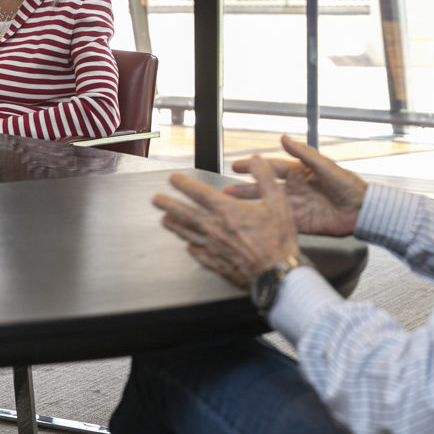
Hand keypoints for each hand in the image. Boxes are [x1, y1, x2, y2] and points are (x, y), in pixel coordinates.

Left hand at [152, 156, 299, 288]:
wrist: (277, 273)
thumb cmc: (278, 240)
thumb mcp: (278, 201)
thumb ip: (265, 177)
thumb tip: (257, 161)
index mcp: (227, 211)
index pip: (198, 193)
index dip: (183, 184)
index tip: (173, 179)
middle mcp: (215, 229)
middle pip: (184, 214)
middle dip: (168, 204)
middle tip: (156, 199)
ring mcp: (213, 248)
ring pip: (187, 234)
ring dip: (174, 226)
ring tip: (164, 221)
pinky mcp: (217, 264)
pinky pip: (199, 254)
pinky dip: (191, 249)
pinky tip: (189, 248)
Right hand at [223, 135, 366, 236]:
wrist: (362, 210)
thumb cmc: (348, 185)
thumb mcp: (324, 166)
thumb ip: (303, 154)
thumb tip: (284, 137)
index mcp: (300, 172)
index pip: (271, 168)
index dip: (254, 167)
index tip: (236, 166)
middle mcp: (295, 188)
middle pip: (265, 187)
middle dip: (246, 188)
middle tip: (226, 190)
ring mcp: (297, 206)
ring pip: (268, 204)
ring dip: (252, 205)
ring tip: (234, 206)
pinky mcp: (302, 222)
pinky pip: (281, 221)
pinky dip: (267, 221)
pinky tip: (253, 223)